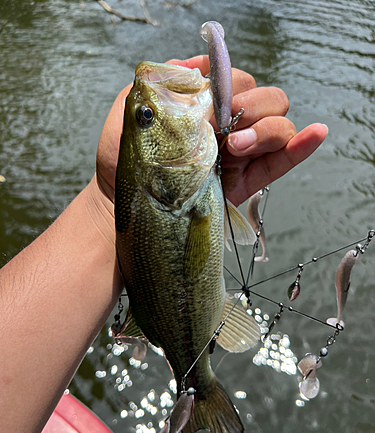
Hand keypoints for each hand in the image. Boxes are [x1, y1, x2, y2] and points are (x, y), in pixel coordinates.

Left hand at [96, 55, 327, 206]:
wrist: (127, 200)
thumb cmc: (128, 157)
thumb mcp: (136, 109)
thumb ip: (166, 82)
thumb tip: (198, 65)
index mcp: (209, 106)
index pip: (238, 81)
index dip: (231, 84)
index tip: (211, 100)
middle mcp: (230, 125)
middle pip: (266, 99)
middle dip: (251, 107)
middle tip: (226, 126)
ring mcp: (242, 153)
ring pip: (279, 125)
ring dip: (264, 130)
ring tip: (234, 147)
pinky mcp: (249, 179)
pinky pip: (284, 159)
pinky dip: (303, 146)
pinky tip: (316, 133)